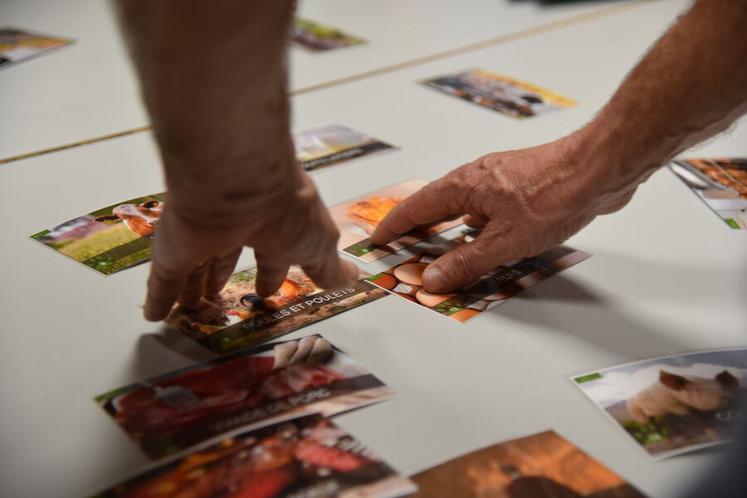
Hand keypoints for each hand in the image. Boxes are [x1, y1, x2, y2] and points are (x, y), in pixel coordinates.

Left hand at [144, 166, 357, 320]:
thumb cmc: (284, 210)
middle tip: (218, 299)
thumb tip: (354, 282)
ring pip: (195, 267)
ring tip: (191, 310)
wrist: (236, 181)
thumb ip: (329, 268)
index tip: (266, 293)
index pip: (272, 253)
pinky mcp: (171, 248)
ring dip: (194, 289)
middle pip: (227, 257)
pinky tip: (154, 314)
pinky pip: (162, 277)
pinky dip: (159, 297)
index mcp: (274, 224)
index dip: (269, 274)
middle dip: (224, 277)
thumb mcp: (319, 243)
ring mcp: (201, 235)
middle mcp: (236, 225)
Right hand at [370, 134, 635, 292]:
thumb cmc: (552, 197)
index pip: (416, 207)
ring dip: (447, 226)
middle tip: (402, 247)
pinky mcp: (521, 184)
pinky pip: (485, 206)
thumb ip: (466, 262)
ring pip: (462, 204)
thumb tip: (431, 279)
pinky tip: (484, 237)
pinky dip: (473, 224)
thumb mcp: (504, 241)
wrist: (600, 168)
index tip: (378, 240)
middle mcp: (476, 177)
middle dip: (417, 227)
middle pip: (436, 204)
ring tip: (437, 246)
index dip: (395, 226)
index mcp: (463, 186)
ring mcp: (499, 178)